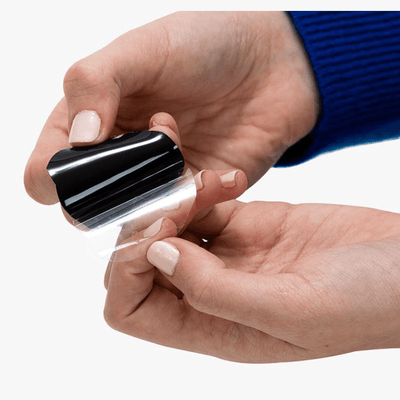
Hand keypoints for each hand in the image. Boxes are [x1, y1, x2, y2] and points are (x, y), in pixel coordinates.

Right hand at [24, 11, 318, 204]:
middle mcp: (118, 156)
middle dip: (111, 191)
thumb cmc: (206, 47)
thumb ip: (96, 84)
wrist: (270, 68)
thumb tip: (77, 139)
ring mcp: (154, 180)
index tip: (86, 160)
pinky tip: (218, 172)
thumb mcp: (144, 49)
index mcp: (90, 120)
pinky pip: (179, 217)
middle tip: (150, 151)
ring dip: (156, 199)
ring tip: (186, 149)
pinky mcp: (191, 196)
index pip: (48, 168)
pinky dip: (194, 203)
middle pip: (87, 204)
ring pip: (134, 219)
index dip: (53, 176)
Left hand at [104, 200, 399, 362]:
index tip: (163, 234)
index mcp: (213, 330)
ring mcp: (226, 256)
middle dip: (150, 224)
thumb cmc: (367, 303)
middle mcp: (210, 294)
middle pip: (142, 262)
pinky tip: (230, 179)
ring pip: (169, 225)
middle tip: (185, 198)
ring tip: (215, 184)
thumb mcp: (293, 310)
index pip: (132, 310)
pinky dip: (203, 186)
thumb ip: (215, 291)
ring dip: (177, 199)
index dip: (130, 271)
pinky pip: (200, 203)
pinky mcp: (244, 223)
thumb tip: (157, 256)